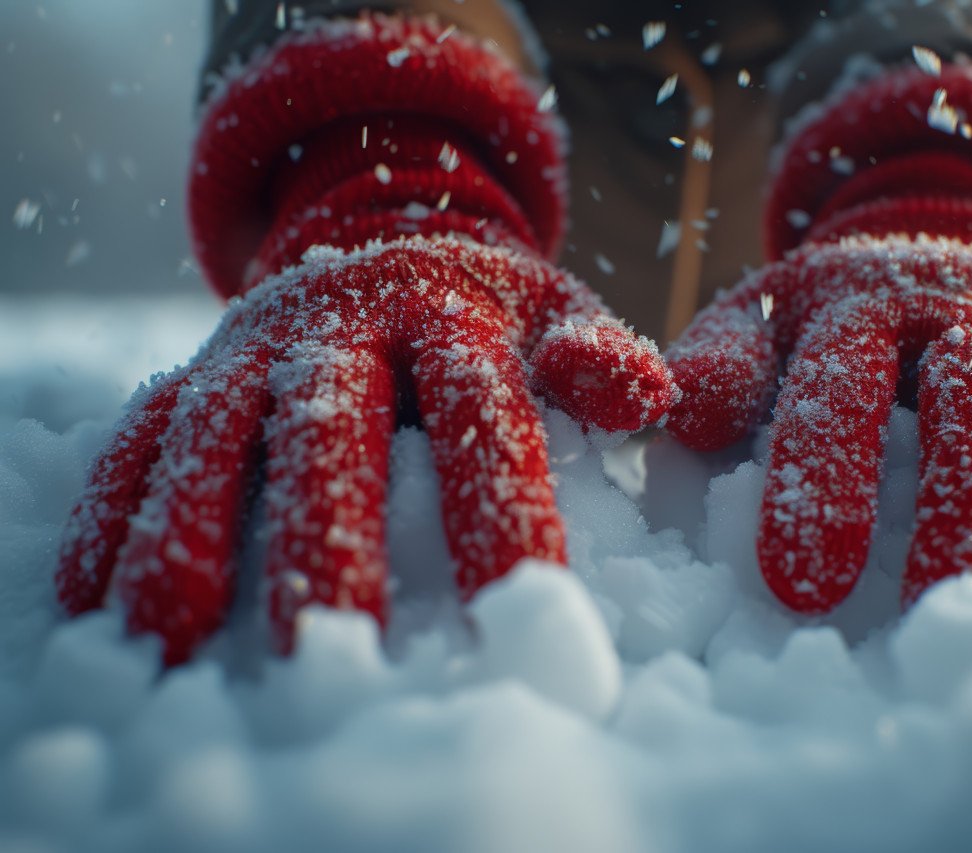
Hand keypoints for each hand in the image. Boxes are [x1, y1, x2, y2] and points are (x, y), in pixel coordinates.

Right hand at [55, 15, 671, 663]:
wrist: (385, 234)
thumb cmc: (488, 314)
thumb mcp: (555, 316)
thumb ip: (597, 360)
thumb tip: (647, 394)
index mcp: (452, 314)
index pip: (483, 416)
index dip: (502, 511)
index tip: (524, 613)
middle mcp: (344, 321)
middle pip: (333, 429)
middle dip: (329, 536)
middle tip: (335, 646)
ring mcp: (256, 342)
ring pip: (216, 433)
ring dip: (187, 528)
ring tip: (170, 633)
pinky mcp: (194, 366)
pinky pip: (142, 433)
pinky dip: (114, 507)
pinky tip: (91, 597)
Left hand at [666, 63, 971, 619]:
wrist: (933, 234)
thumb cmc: (825, 317)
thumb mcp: (760, 320)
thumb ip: (722, 364)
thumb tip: (682, 411)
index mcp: (858, 307)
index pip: (837, 392)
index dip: (820, 481)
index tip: (801, 586)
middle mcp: (960, 316)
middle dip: (967, 508)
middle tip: (949, 608)